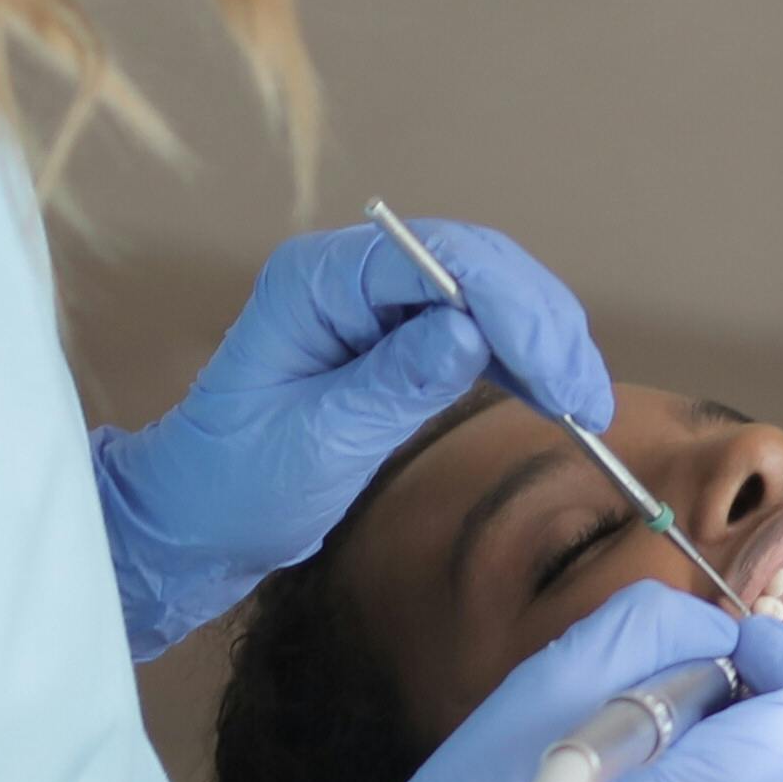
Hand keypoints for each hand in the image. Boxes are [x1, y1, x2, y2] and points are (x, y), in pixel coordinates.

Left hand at [91, 218, 607, 656]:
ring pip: (487, 291)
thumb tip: (467, 333)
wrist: (196, 519)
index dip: (510, 311)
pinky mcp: (394, 337)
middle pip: (474, 263)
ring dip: (543, 339)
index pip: (436, 262)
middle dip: (541, 323)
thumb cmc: (235, 484)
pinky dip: (521, 357)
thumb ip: (392, 384)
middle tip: (586, 399)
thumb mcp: (316, 444)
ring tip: (583, 403)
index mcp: (315, 282)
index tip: (559, 381)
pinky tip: (551, 394)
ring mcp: (375, 303)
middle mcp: (349, 275)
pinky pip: (477, 326)